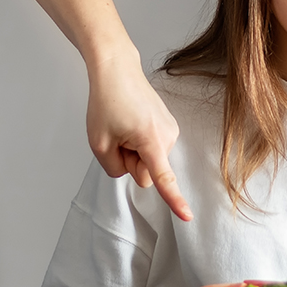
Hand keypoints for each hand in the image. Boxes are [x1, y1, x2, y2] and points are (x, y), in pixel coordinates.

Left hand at [86, 51, 191, 221]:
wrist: (117, 70)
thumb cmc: (107, 102)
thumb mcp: (99, 143)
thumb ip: (114, 169)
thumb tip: (133, 171)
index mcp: (150, 140)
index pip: (163, 178)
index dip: (175, 200)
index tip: (187, 216)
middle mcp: (167, 136)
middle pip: (146, 173)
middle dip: (130, 162)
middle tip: (117, 137)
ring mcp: (171, 130)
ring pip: (149, 161)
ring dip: (133, 150)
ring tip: (123, 125)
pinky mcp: (169, 127)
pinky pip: (151, 149)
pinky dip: (139, 142)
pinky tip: (131, 122)